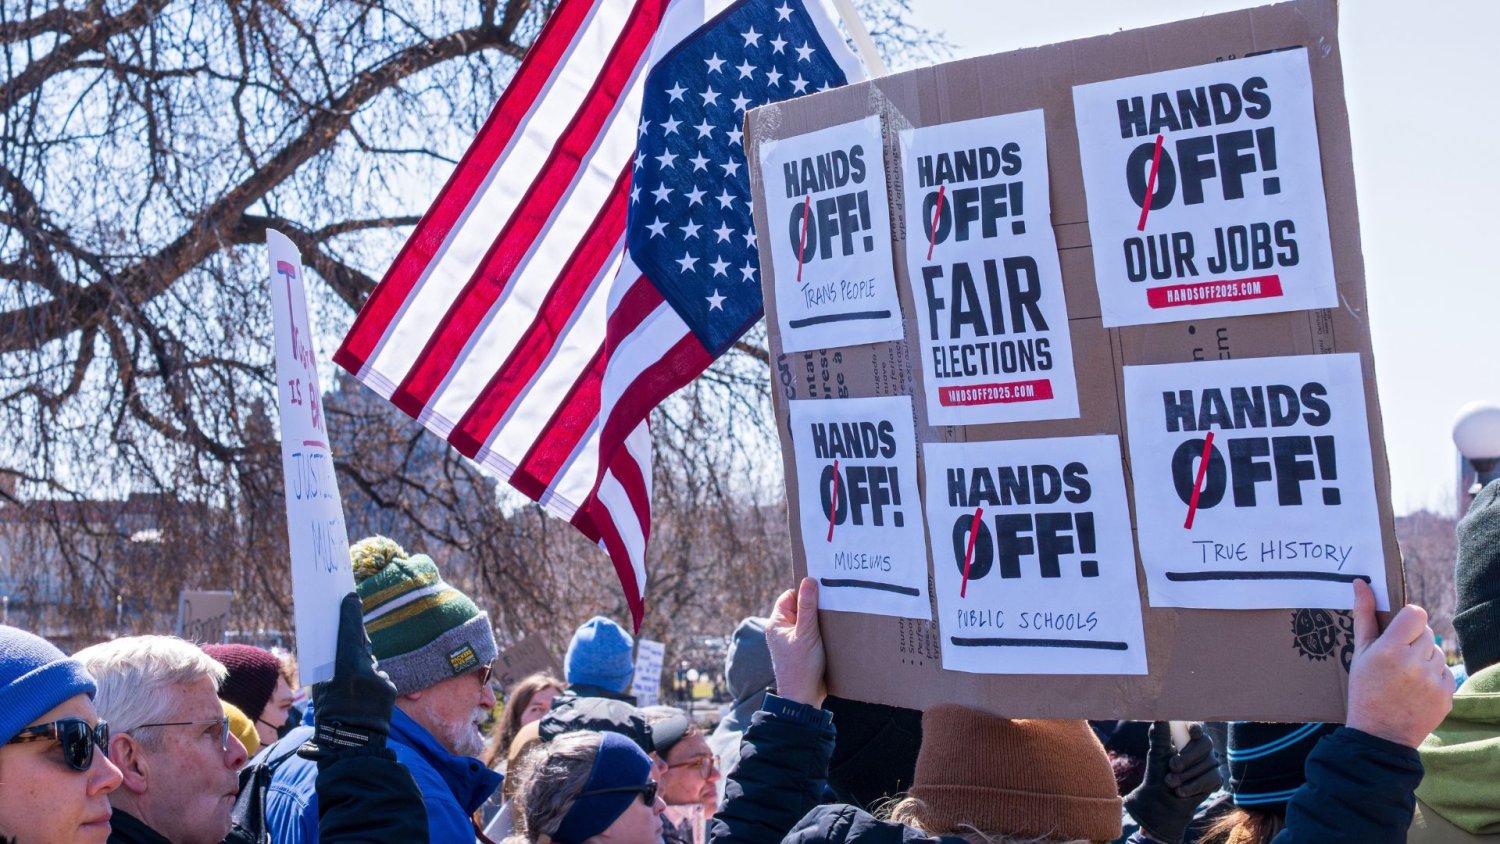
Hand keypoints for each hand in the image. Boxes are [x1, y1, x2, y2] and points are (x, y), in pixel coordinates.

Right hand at [301, 593, 397, 758]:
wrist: (352, 744)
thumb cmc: (329, 716)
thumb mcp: (321, 688)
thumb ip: (331, 667)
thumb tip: (338, 649)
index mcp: (345, 668)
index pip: (349, 633)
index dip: (350, 613)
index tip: (351, 597)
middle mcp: (366, 670)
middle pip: (362, 645)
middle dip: (356, 637)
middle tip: (351, 625)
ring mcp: (381, 679)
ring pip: (370, 665)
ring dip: (363, 669)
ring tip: (352, 687)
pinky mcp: (391, 688)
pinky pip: (379, 678)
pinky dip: (372, 684)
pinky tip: (365, 698)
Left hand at [766, 578, 825, 708]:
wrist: (804, 697)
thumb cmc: (801, 666)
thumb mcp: (806, 633)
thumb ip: (807, 607)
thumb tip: (809, 580)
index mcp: (777, 623)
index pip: (789, 596)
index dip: (804, 592)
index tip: (822, 589)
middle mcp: (783, 630)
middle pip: (801, 607)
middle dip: (816, 605)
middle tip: (833, 602)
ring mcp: (794, 640)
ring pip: (810, 620)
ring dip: (822, 619)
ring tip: (836, 617)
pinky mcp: (805, 649)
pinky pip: (815, 632)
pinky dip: (824, 631)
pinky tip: (835, 631)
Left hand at [1123, 722, 1221, 843]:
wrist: (1161, 801)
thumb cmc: (1158, 773)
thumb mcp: (1157, 753)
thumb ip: (1160, 735)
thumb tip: (1160, 716)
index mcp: (1186, 737)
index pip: (1196, 727)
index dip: (1196, 728)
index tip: (1193, 733)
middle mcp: (1201, 747)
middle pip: (1206, 744)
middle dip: (1188, 757)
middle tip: (1172, 766)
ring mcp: (1210, 762)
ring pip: (1208, 762)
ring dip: (1186, 775)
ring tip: (1170, 783)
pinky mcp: (1215, 778)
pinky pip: (1211, 778)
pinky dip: (1194, 786)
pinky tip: (1181, 792)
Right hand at [1345, 579, 1452, 747]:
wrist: (1380, 735)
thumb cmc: (1364, 690)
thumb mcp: (1360, 653)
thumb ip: (1364, 616)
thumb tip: (1362, 583)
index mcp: (1390, 650)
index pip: (1416, 613)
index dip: (1408, 618)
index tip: (1399, 629)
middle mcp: (1415, 663)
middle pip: (1427, 632)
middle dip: (1414, 640)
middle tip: (1397, 658)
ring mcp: (1433, 680)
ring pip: (1438, 651)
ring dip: (1425, 658)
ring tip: (1407, 675)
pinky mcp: (1447, 694)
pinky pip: (1445, 672)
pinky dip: (1434, 676)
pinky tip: (1417, 688)